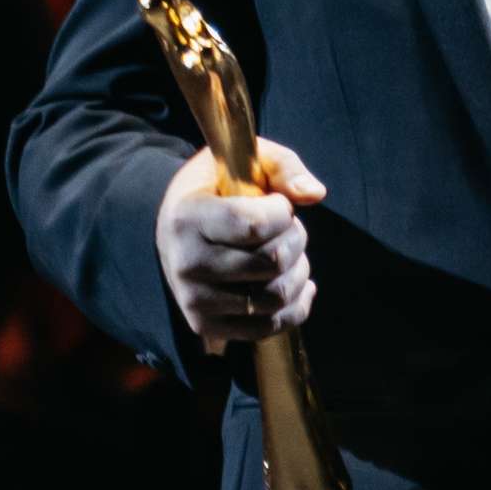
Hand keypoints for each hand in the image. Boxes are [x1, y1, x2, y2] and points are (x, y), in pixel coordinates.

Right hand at [158, 139, 326, 351]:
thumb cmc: (217, 190)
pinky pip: (268, 327)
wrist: (176, 228)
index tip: (278, 204)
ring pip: (276, 296)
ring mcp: (195, 300)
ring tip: (288, 253)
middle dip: (295, 239)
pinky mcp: (206, 325)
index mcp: (188, 218)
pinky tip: (296, 282)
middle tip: (287, 228)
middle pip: (273, 262)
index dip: (282, 212)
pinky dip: (295, 306)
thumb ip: (282, 167)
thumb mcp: (244, 162)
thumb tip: (315, 194)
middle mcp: (187, 263)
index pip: (255, 225)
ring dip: (298, 271)